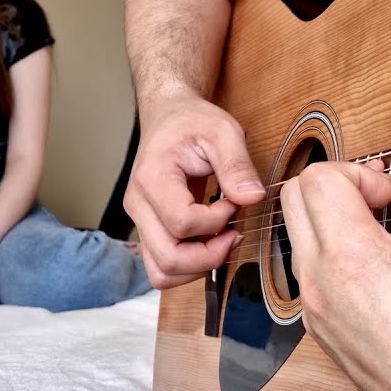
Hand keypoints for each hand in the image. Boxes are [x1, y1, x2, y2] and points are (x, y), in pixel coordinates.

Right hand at [123, 96, 267, 288]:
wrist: (168, 118)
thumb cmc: (192, 122)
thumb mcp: (222, 132)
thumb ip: (237, 165)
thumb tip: (252, 198)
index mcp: (152, 178)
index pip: (182, 222)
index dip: (217, 221)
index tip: (234, 202)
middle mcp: (138, 205)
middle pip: (168, 258)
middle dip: (210, 255)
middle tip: (234, 233)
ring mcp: (139, 221)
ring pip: (161, 272)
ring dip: (198, 268)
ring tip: (222, 241)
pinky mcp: (147, 230)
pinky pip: (162, 268)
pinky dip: (189, 267)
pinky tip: (209, 244)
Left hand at [279, 160, 390, 390]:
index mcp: (352, 262)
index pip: (316, 179)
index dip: (359, 171)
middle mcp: (320, 288)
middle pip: (293, 201)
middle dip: (338, 187)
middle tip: (386, 203)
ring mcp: (317, 316)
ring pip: (299, 240)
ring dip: (335, 223)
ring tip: (390, 237)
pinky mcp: (326, 337)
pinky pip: (311, 277)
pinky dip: (338, 259)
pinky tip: (387, 274)